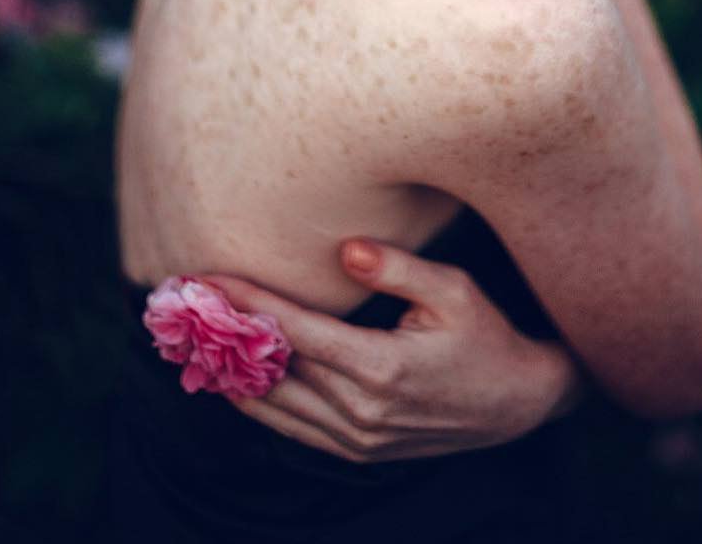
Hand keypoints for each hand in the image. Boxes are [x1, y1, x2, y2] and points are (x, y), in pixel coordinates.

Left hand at [200, 239, 583, 463]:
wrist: (519, 402)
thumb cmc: (488, 336)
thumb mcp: (454, 291)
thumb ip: (397, 268)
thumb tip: (346, 251)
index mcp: (380, 368)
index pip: (293, 332)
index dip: (246, 304)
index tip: (206, 282)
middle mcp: (361, 410)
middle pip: (273, 369)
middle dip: (225, 334)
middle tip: (182, 304)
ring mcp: (357, 438)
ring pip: (274, 406)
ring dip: (230, 371)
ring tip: (192, 339)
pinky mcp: (359, 450)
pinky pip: (293, 429)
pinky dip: (257, 404)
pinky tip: (233, 380)